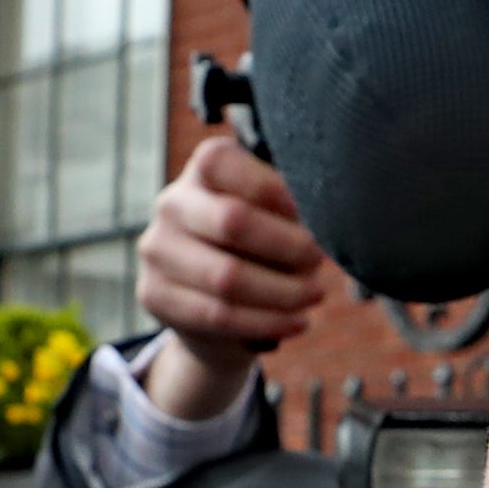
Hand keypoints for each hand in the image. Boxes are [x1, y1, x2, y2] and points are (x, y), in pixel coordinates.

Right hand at [137, 136, 333, 422]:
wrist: (216, 303)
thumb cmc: (263, 246)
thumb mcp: (280, 215)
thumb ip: (295, 208)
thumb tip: (333, 215)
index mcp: (205, 168)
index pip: (234, 165)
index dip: (280, 193)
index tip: (312, 216)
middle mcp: (172, 202)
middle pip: (232, 220)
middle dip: (287, 247)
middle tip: (318, 262)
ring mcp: (157, 249)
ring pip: (226, 277)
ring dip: (282, 292)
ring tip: (313, 296)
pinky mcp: (156, 295)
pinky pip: (218, 315)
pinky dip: (266, 322)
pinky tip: (296, 321)